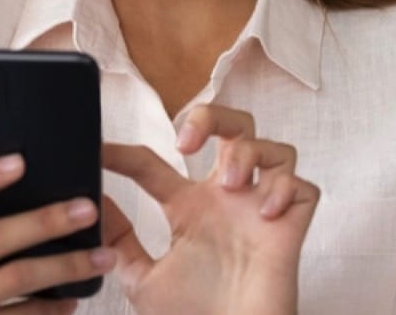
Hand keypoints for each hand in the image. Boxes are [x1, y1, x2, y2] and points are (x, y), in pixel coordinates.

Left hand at [101, 105, 318, 314]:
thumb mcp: (143, 280)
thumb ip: (119, 243)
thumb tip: (92, 206)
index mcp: (188, 209)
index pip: (153, 165)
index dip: (124, 153)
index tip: (99, 151)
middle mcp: (226, 200)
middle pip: (232, 127)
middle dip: (212, 117)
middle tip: (187, 143)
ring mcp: (260, 209)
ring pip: (273, 148)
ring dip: (248, 153)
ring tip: (228, 184)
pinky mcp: (292, 227)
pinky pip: (303, 186)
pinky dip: (284, 189)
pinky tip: (265, 214)